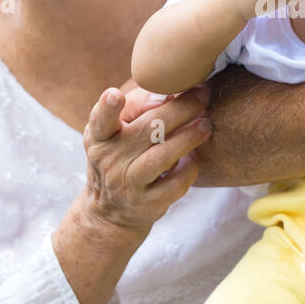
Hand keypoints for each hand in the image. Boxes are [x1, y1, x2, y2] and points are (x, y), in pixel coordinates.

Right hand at [79, 82, 212, 237]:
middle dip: (179, 109)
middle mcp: (109, 160)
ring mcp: (128, 184)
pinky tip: (194, 157)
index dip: (107, 108)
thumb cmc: (119, 157)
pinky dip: (189, 168)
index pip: (100, 121)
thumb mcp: (115, 132)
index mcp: (99, 137)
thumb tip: (170, 92)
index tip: (116, 94)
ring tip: (206, 124)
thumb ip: (137, 107)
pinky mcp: (148, 203)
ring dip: (189, 137)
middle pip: (147, 130)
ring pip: (162, 157)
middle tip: (203, 95)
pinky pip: (175, 183)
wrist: (111, 211)